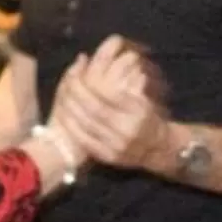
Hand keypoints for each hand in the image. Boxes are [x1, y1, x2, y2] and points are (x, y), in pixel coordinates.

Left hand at [52, 37, 167, 171]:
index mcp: (139, 110)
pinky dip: (73, 128)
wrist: (159, 148)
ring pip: (87, 125)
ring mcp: (119, 145)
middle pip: (96, 109)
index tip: (78, 74)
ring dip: (70, 110)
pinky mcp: (110, 157)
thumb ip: (125, 81)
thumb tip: (101, 65)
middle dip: (77, 94)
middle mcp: (129, 129)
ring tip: (62, 97)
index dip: (90, 84)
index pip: (109, 94)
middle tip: (67, 82)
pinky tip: (65, 117)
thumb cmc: (148, 116)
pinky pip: (86, 141)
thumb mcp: (143, 97)